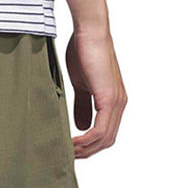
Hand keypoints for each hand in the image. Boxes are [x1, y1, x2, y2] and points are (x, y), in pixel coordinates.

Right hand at [66, 30, 126, 157]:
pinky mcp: (109, 99)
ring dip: (85, 149)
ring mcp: (116, 103)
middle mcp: (119, 104)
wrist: (89, 32)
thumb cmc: (84, 52)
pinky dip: (86, 141)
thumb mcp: (81, 85)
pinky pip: (100, 130)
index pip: (105, 134)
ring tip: (68, 151)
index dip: (90, 146)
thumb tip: (81, 127)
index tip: (72, 150)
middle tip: (68, 155)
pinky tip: (73, 142)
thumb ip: (82, 106)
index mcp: (114, 102)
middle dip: (88, 152)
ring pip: (104, 139)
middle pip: (107, 141)